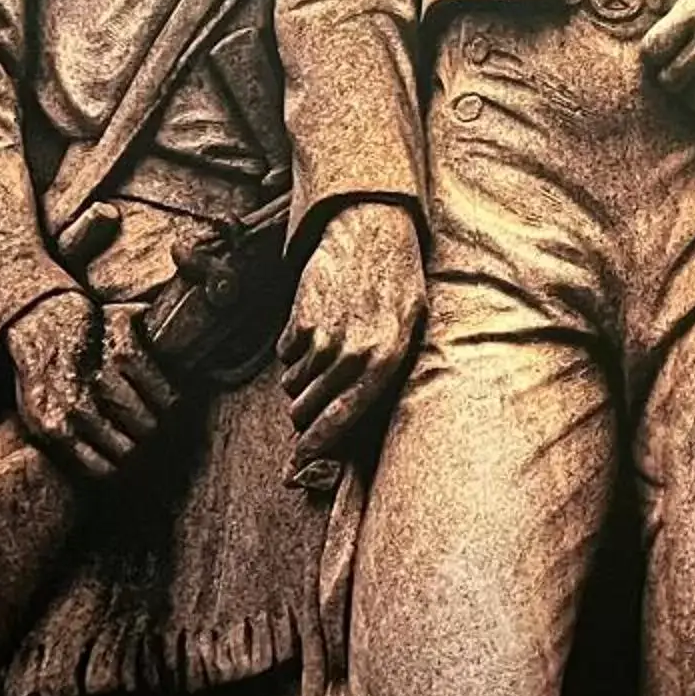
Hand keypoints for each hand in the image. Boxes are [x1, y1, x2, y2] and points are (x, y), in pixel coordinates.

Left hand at [6, 292, 173, 479]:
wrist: (40, 322)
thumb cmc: (46, 376)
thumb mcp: (38, 416)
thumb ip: (64, 444)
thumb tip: (103, 475)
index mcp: (52, 427)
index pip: (101, 469)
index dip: (122, 469)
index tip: (132, 466)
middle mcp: (74, 403)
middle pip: (127, 448)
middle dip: (142, 448)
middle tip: (150, 443)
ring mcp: (97, 371)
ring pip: (142, 419)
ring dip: (155, 423)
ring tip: (159, 423)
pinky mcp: (117, 344)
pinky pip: (152, 382)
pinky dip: (163, 393)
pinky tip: (166, 399)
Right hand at [280, 199, 426, 461]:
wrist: (371, 229)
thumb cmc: (398, 283)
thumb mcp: (410, 328)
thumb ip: (386, 374)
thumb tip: (357, 420)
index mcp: (386, 363)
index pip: (340, 422)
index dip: (315, 448)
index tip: (298, 466)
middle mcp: (353, 355)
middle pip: (308, 409)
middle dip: (308, 409)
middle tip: (319, 390)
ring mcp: (323, 337)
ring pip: (293, 385)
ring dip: (302, 377)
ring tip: (327, 347)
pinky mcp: (300, 319)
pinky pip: (284, 354)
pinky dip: (294, 348)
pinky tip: (317, 323)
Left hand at [641, 0, 694, 117]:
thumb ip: (675, 24)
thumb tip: (653, 57)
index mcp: (694, 14)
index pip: (651, 52)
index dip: (651, 57)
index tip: (659, 56)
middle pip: (670, 80)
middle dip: (668, 78)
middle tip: (676, 71)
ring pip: (692, 99)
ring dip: (690, 93)